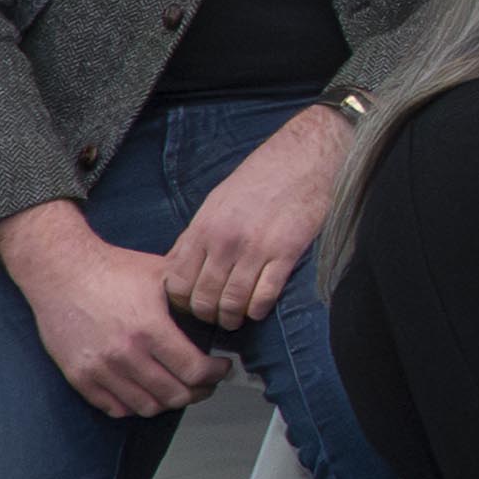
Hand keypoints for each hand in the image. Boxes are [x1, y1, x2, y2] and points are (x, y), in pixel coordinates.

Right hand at [0, 205, 224, 419]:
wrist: (59, 270)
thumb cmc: (114, 268)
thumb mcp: (162, 273)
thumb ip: (191, 296)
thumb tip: (220, 311)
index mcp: (150, 329)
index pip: (194, 371)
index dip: (215, 374)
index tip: (221, 368)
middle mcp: (124, 354)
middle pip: (174, 395)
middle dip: (199, 391)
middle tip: (206, 382)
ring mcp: (99, 368)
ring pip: (146, 407)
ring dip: (168, 402)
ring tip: (178, 388)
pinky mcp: (78, 376)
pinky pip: (114, 407)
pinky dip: (135, 406)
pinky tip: (146, 391)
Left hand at [161, 103, 349, 333]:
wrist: (303, 158)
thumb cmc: (258, 179)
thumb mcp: (216, 202)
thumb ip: (196, 235)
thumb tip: (176, 265)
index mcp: (204, 228)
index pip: (177, 282)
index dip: (182, 301)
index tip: (193, 304)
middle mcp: (225, 241)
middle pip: (204, 297)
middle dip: (207, 315)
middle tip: (216, 317)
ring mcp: (256, 248)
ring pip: (233, 302)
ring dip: (233, 318)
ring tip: (236, 319)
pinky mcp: (286, 252)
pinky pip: (265, 295)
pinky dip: (259, 310)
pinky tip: (259, 310)